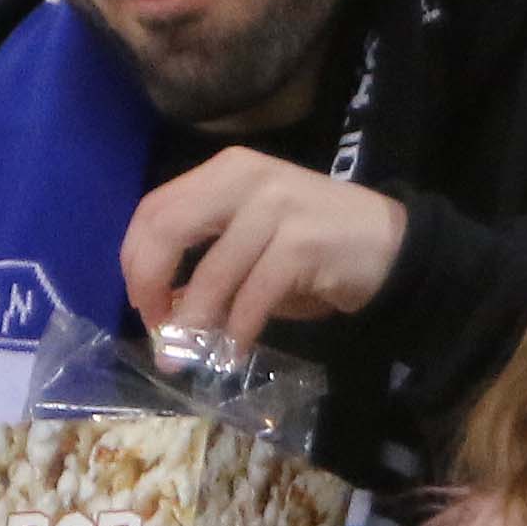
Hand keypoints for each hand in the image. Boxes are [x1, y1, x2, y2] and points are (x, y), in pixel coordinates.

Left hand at [121, 151, 407, 348]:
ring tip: (184, 354)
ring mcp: (276, 208)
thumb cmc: (315, 243)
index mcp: (226, 171)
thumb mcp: (252, 236)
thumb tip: (163, 304)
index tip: (141, 301)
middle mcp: (246, 178)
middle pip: (168, 229)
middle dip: (149, 284)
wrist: (391, 244)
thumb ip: (205, 257)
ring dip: (192, 322)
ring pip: (211, 273)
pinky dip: (236, 331)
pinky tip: (233, 351)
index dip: (135, 259)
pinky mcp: (303, 245)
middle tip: (154, 325)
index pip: (155, 207)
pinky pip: (252, 298)